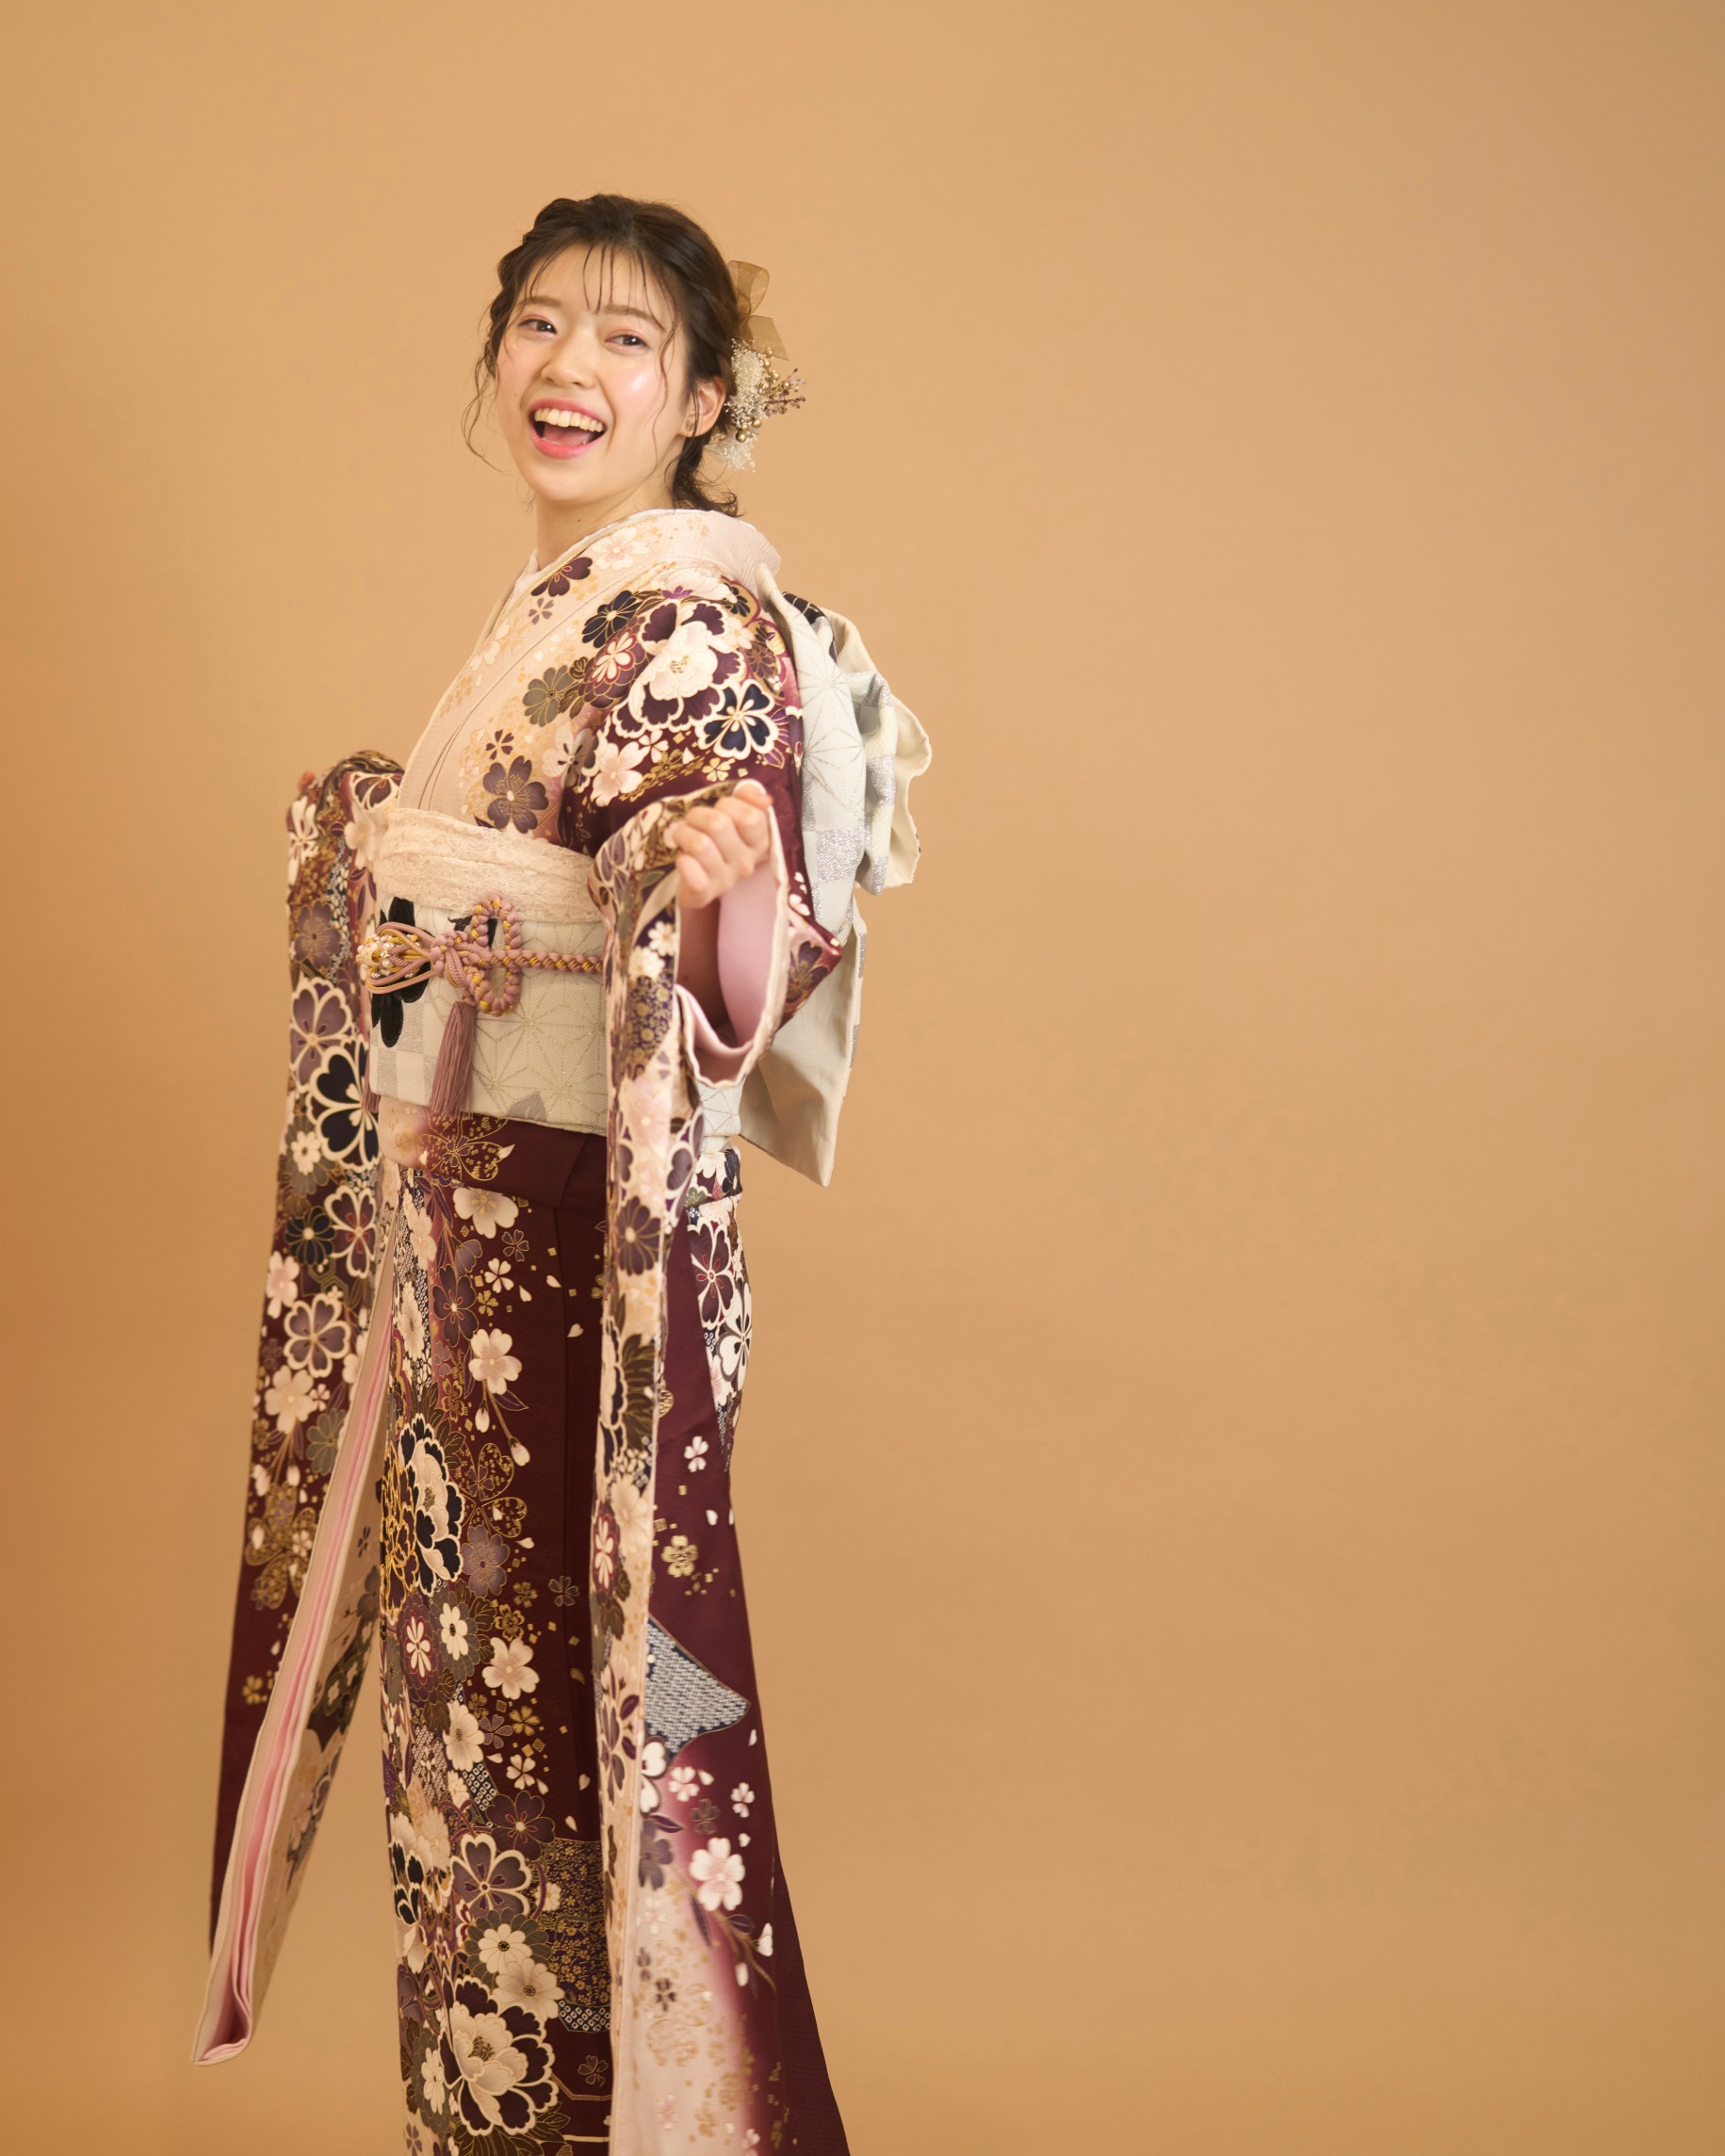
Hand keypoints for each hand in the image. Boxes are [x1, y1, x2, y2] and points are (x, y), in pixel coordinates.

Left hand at [667, 780, 772, 908]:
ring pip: (700, 844)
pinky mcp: (704, 892)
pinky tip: (682, 859)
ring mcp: (726, 879)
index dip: (728, 805)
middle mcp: (746, 863)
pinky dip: (681, 860)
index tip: (719, 809)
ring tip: (682, 837)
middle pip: (719, 824)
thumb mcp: (735, 815)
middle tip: (692, 821)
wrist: (698, 880)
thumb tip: (764, 798)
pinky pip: (690, 869)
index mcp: (759, 842)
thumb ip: (749, 798)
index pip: (750, 817)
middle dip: (697, 815)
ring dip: (683, 834)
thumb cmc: (716, 840)